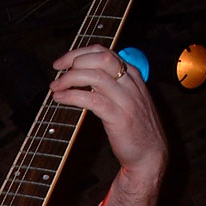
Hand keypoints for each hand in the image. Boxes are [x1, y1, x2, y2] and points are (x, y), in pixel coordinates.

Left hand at [49, 45, 166, 179]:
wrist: (150, 154)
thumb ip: (111, 85)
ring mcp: (126, 99)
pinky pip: (92, 100)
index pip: (104, 52)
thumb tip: (84, 77)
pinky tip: (61, 99)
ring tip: (55, 87)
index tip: (63, 62)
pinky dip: (73, 96)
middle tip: (57, 70)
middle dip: (73, 60)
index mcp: (132, 75)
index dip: (79, 53)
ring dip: (70, 78)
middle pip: (100, 58)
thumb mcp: (126, 99)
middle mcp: (130, 83)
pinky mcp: (119, 117)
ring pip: (95, 76)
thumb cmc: (135, 128)